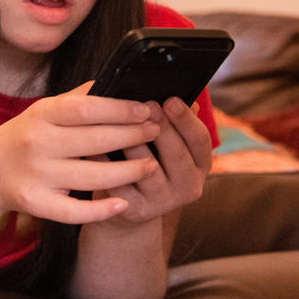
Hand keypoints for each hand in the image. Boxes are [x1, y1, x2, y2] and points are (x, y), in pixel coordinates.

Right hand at [0, 82, 161, 223]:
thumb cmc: (23, 138)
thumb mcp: (42, 112)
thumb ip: (76, 100)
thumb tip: (116, 82)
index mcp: (40, 114)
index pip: (86, 108)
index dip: (120, 109)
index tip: (146, 109)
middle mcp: (36, 143)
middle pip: (94, 140)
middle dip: (132, 136)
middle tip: (156, 132)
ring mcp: (35, 175)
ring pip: (92, 177)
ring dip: (128, 171)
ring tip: (151, 165)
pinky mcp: (35, 203)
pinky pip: (74, 211)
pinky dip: (101, 209)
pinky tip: (123, 203)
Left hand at [102, 97, 211, 223]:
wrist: (126, 206)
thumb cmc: (145, 160)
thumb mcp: (164, 144)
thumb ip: (172, 121)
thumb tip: (177, 89)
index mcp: (200, 165)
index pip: (201, 141)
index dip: (187, 120)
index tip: (170, 99)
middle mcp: (188, 185)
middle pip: (178, 155)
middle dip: (162, 128)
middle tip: (146, 106)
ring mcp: (163, 201)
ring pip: (148, 169)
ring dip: (135, 144)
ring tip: (121, 123)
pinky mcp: (136, 210)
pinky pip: (121, 183)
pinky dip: (108, 163)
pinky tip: (96, 146)